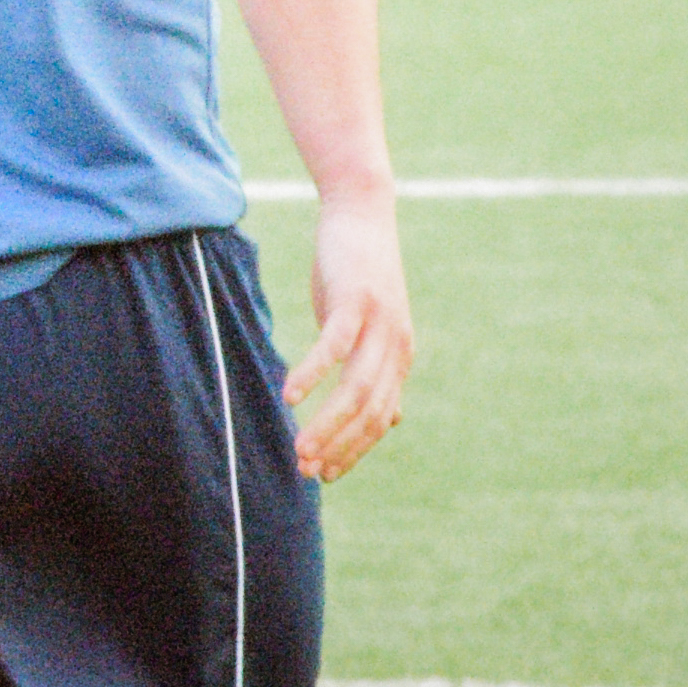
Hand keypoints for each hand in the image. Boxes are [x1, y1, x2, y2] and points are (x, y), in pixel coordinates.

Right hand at [284, 191, 413, 481]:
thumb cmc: (356, 272)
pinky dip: (312, 375)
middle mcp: (395, 348)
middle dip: (339, 447)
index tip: (323, 474)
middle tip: (306, 470)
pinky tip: (290, 396)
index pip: (378, 420)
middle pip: (369, 413)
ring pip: (355, 390)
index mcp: (397, 359)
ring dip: (327, 424)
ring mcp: (378, 325)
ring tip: (298, 448)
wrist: (362, 213)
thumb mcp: (368, 327)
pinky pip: (334, 348)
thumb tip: (392, 417)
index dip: (353, 451)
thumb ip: (376, 371)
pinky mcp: (355, 302)